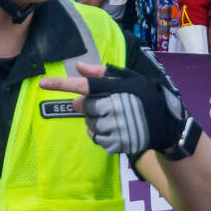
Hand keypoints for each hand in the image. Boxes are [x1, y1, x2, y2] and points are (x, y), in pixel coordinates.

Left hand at [39, 62, 184, 157]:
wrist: (167, 125)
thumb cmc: (148, 97)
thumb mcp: (131, 79)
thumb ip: (104, 73)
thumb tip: (78, 67)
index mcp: (117, 89)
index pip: (83, 86)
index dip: (61, 84)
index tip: (42, 83)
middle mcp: (114, 108)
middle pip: (82, 106)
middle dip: (86, 105)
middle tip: (102, 104)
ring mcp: (115, 127)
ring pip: (88, 123)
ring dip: (94, 119)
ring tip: (112, 118)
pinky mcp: (116, 143)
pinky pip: (95, 138)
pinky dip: (99, 134)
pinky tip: (113, 129)